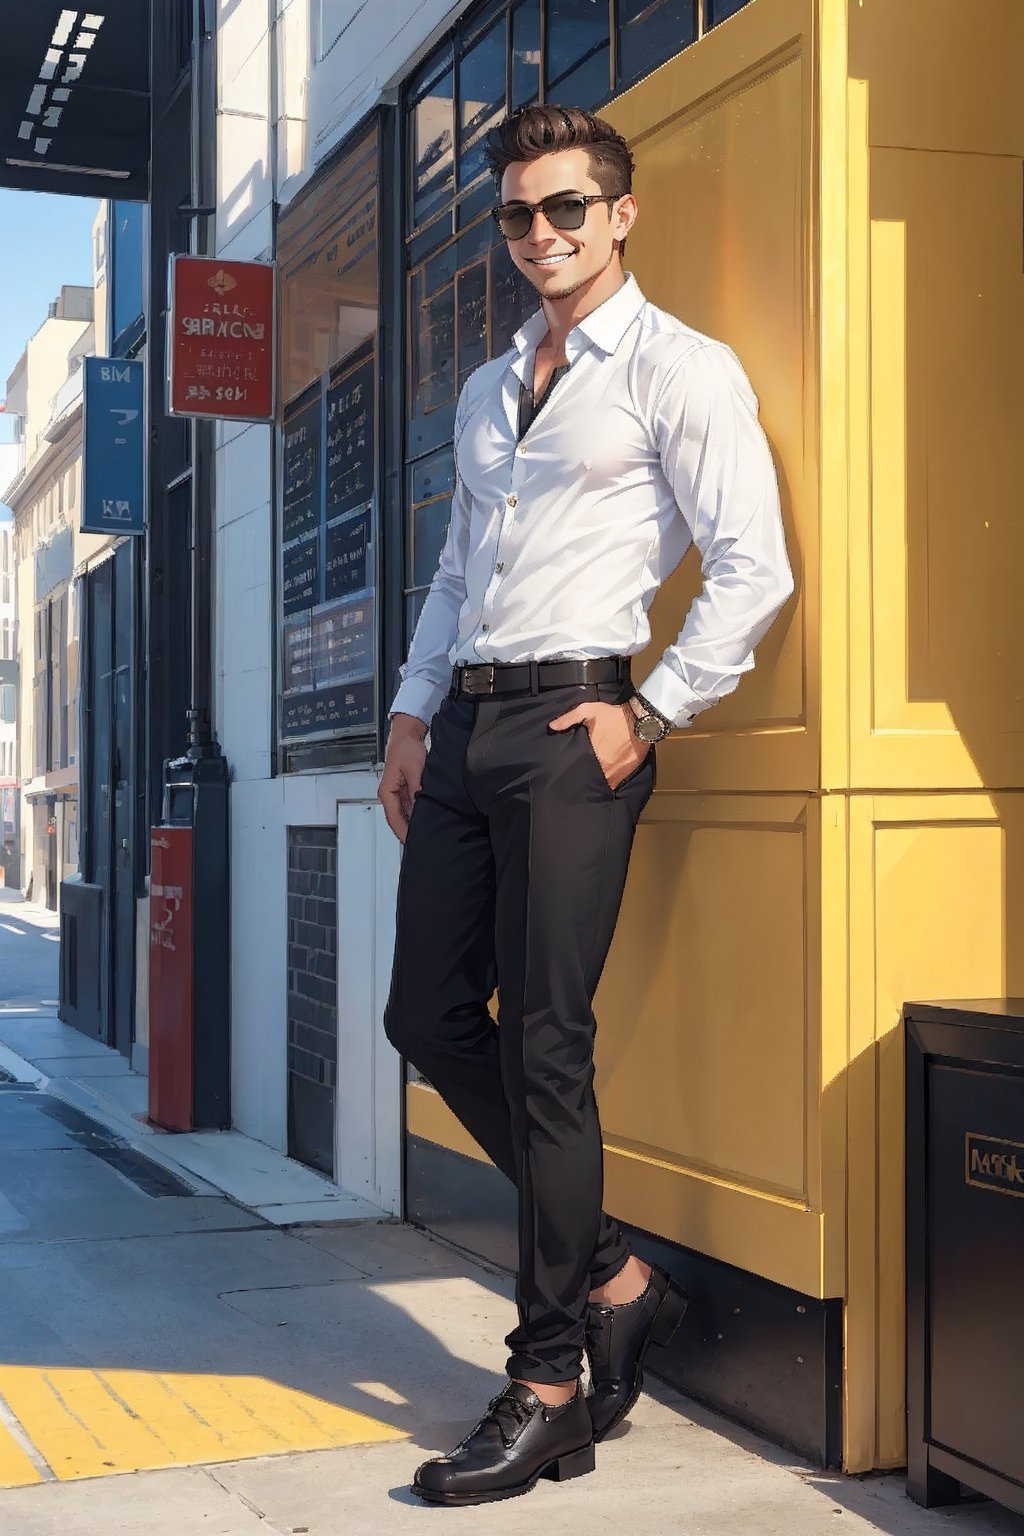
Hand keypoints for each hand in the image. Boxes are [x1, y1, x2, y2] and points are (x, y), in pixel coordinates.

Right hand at [378, 714, 427, 842]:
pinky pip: (410, 807)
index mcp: (387, 792)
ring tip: (426, 832)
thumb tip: (421, 806)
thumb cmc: (406, 748)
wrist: (407, 734)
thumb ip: (417, 789)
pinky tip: (427, 818)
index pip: (394, 819)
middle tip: (423, 841)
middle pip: (399, 819)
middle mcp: (390, 794)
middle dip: (409, 831)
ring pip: (405, 814)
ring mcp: (398, 793)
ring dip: (413, 822)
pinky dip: (417, 813)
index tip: (412, 842)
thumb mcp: (415, 769)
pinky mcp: (406, 789)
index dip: (403, 832)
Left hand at [547, 700, 650, 790]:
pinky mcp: (627, 772)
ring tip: (590, 786)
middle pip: (590, 779)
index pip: (579, 769)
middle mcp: (604, 765)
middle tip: (577, 782)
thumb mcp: (588, 711)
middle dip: (584, 779)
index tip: (568, 775)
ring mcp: (616, 771)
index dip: (573, 772)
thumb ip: (568, 718)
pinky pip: (615, 783)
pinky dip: (610, 783)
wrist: (641, 720)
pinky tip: (605, 782)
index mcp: (593, 753)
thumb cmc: (614, 715)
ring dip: (597, 783)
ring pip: (602, 784)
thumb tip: (552, 726)